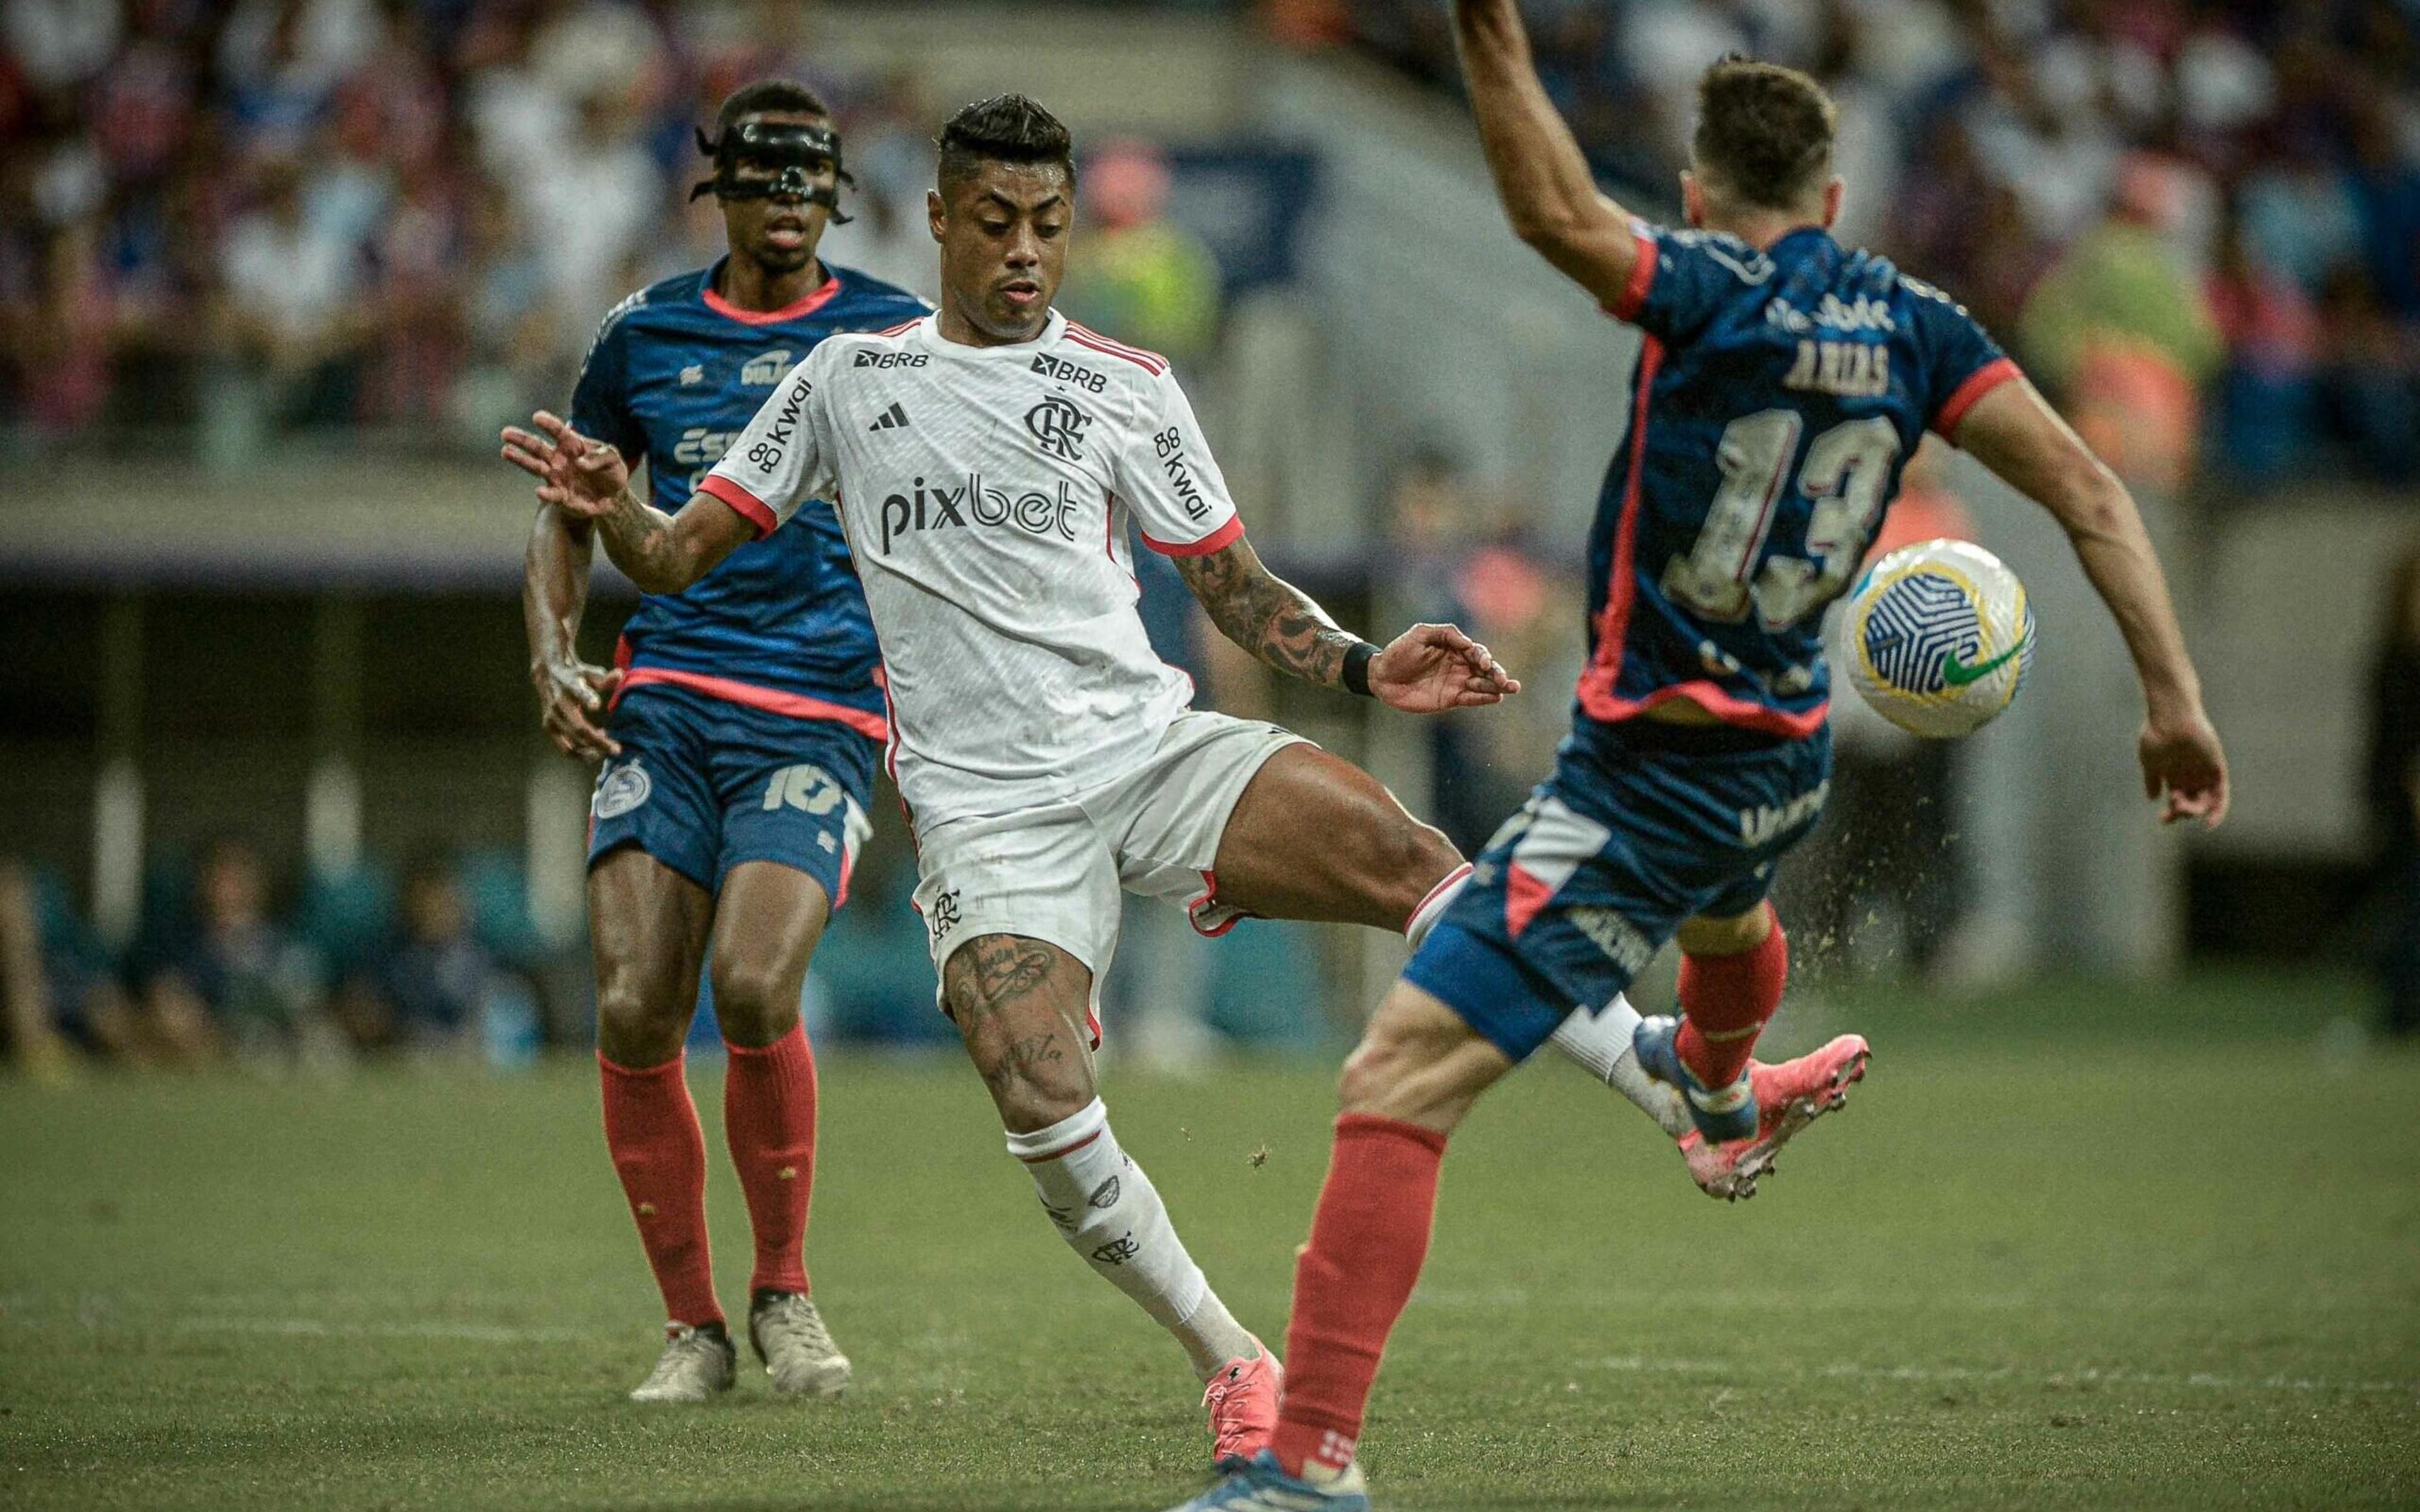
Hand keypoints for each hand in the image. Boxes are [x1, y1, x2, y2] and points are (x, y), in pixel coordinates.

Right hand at [501, 412, 627, 519]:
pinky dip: (545, 494)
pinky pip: (551, 494)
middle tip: (505, 433)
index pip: (558, 431)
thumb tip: (581, 462)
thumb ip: (600, 456)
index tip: (537, 417)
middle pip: (537, 447)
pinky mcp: (561, 497)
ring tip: (506, 451)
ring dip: (521, 459)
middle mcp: (559, 459)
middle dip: (522, 440)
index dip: (548, 424)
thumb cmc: (611, 472)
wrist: (614, 498)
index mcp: (572, 445)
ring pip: (535, 467)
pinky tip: (539, 491)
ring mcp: (557, 477)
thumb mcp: (613, 458)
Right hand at [532, 659, 623, 759]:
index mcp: (571, 686)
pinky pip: (565, 748)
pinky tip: (595, 752)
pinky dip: (581, 754)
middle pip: (579, 727)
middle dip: (598, 741)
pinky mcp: (549, 726)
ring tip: (609, 748)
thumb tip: (620, 675)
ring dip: (592, 749)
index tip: (597, 706)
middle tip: (617, 750)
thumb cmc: (576, 676)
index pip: (579, 692)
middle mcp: (559, 703)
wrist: (547, 675)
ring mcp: (552, 716)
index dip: (587, 698)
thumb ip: (605, 679)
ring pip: (573, 741)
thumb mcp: (590, 673)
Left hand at [1369, 623, 1521, 713]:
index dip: (1483, 656)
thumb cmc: (1399, 652)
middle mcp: (1459, 665)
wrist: (1382, 677)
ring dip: (1498, 686)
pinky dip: (1483, 698)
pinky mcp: (1450, 698)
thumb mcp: (1419, 634)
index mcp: (1454, 648)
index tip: (1483, 662)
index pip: (1476, 651)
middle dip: (1498, 672)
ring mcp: (1456, 682)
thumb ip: (1445, 633)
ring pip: (1482, 684)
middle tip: (1506, 680)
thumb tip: (1468, 643)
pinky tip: (1496, 698)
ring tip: (1512, 688)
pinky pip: (1471, 698)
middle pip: (1485, 668)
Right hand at [2138, 705, 2227, 826]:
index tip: (2162, 820)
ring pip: (2206, 801)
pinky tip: (2210, 820)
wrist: (2171, 716)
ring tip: (2186, 809)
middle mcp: (2190, 775)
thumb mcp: (2149, 760)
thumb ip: (2151, 779)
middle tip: (2175, 809)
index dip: (2171, 813)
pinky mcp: (2217, 767)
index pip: (2177, 801)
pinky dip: (2219, 808)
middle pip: (2192, 803)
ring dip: (2197, 811)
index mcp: (2174, 775)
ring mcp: (2204, 772)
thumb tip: (2153, 798)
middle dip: (2183, 812)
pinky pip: (2221, 793)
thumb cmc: (2156, 734)